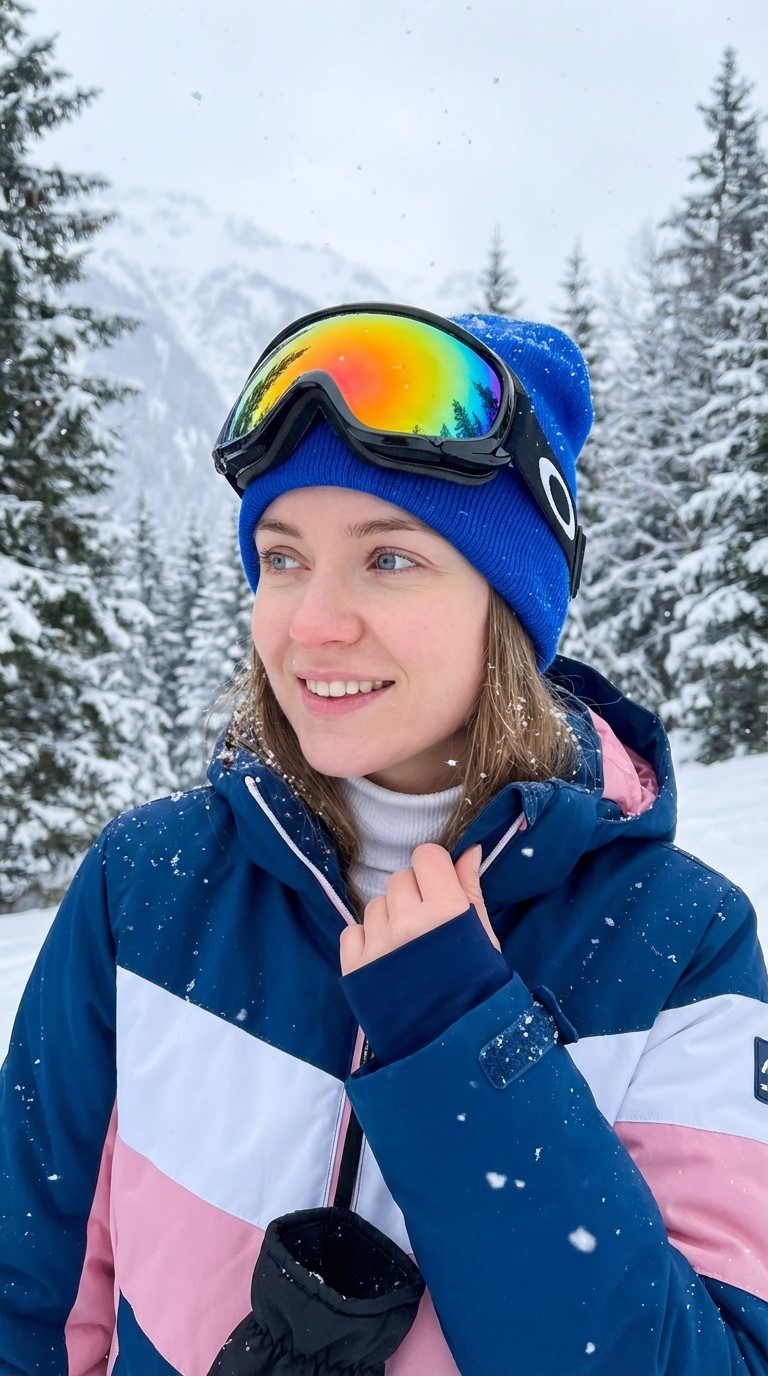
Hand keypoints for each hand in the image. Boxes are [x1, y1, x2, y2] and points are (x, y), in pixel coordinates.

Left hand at [339, 842, 499, 974]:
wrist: (453, 1046)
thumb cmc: (478, 990)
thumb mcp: (483, 938)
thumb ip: (470, 889)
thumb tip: (468, 851)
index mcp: (446, 912)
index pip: (427, 856)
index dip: (435, 870)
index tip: (441, 888)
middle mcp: (409, 923)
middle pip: (400, 879)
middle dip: (414, 895)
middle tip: (427, 924)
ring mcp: (379, 946)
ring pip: (376, 905)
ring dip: (390, 918)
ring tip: (408, 948)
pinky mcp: (355, 968)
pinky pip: (352, 931)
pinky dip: (366, 940)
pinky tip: (386, 959)